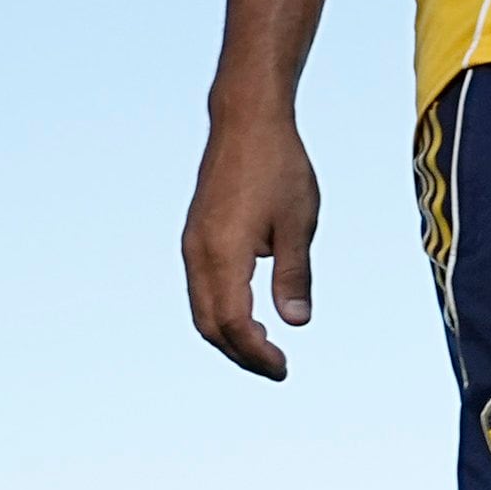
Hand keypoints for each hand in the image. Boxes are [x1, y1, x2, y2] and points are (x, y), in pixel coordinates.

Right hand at [183, 103, 319, 379]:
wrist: (246, 121)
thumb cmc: (279, 166)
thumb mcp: (298, 224)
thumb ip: (294, 275)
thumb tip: (296, 322)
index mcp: (223, 253)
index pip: (235, 324)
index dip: (257, 354)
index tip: (284, 368)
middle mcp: (199, 253)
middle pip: (210, 325)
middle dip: (241, 353)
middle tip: (276, 366)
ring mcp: (193, 244)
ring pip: (201, 309)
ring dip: (229, 335)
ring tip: (265, 347)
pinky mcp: (196, 235)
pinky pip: (201, 288)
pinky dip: (221, 311)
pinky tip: (249, 314)